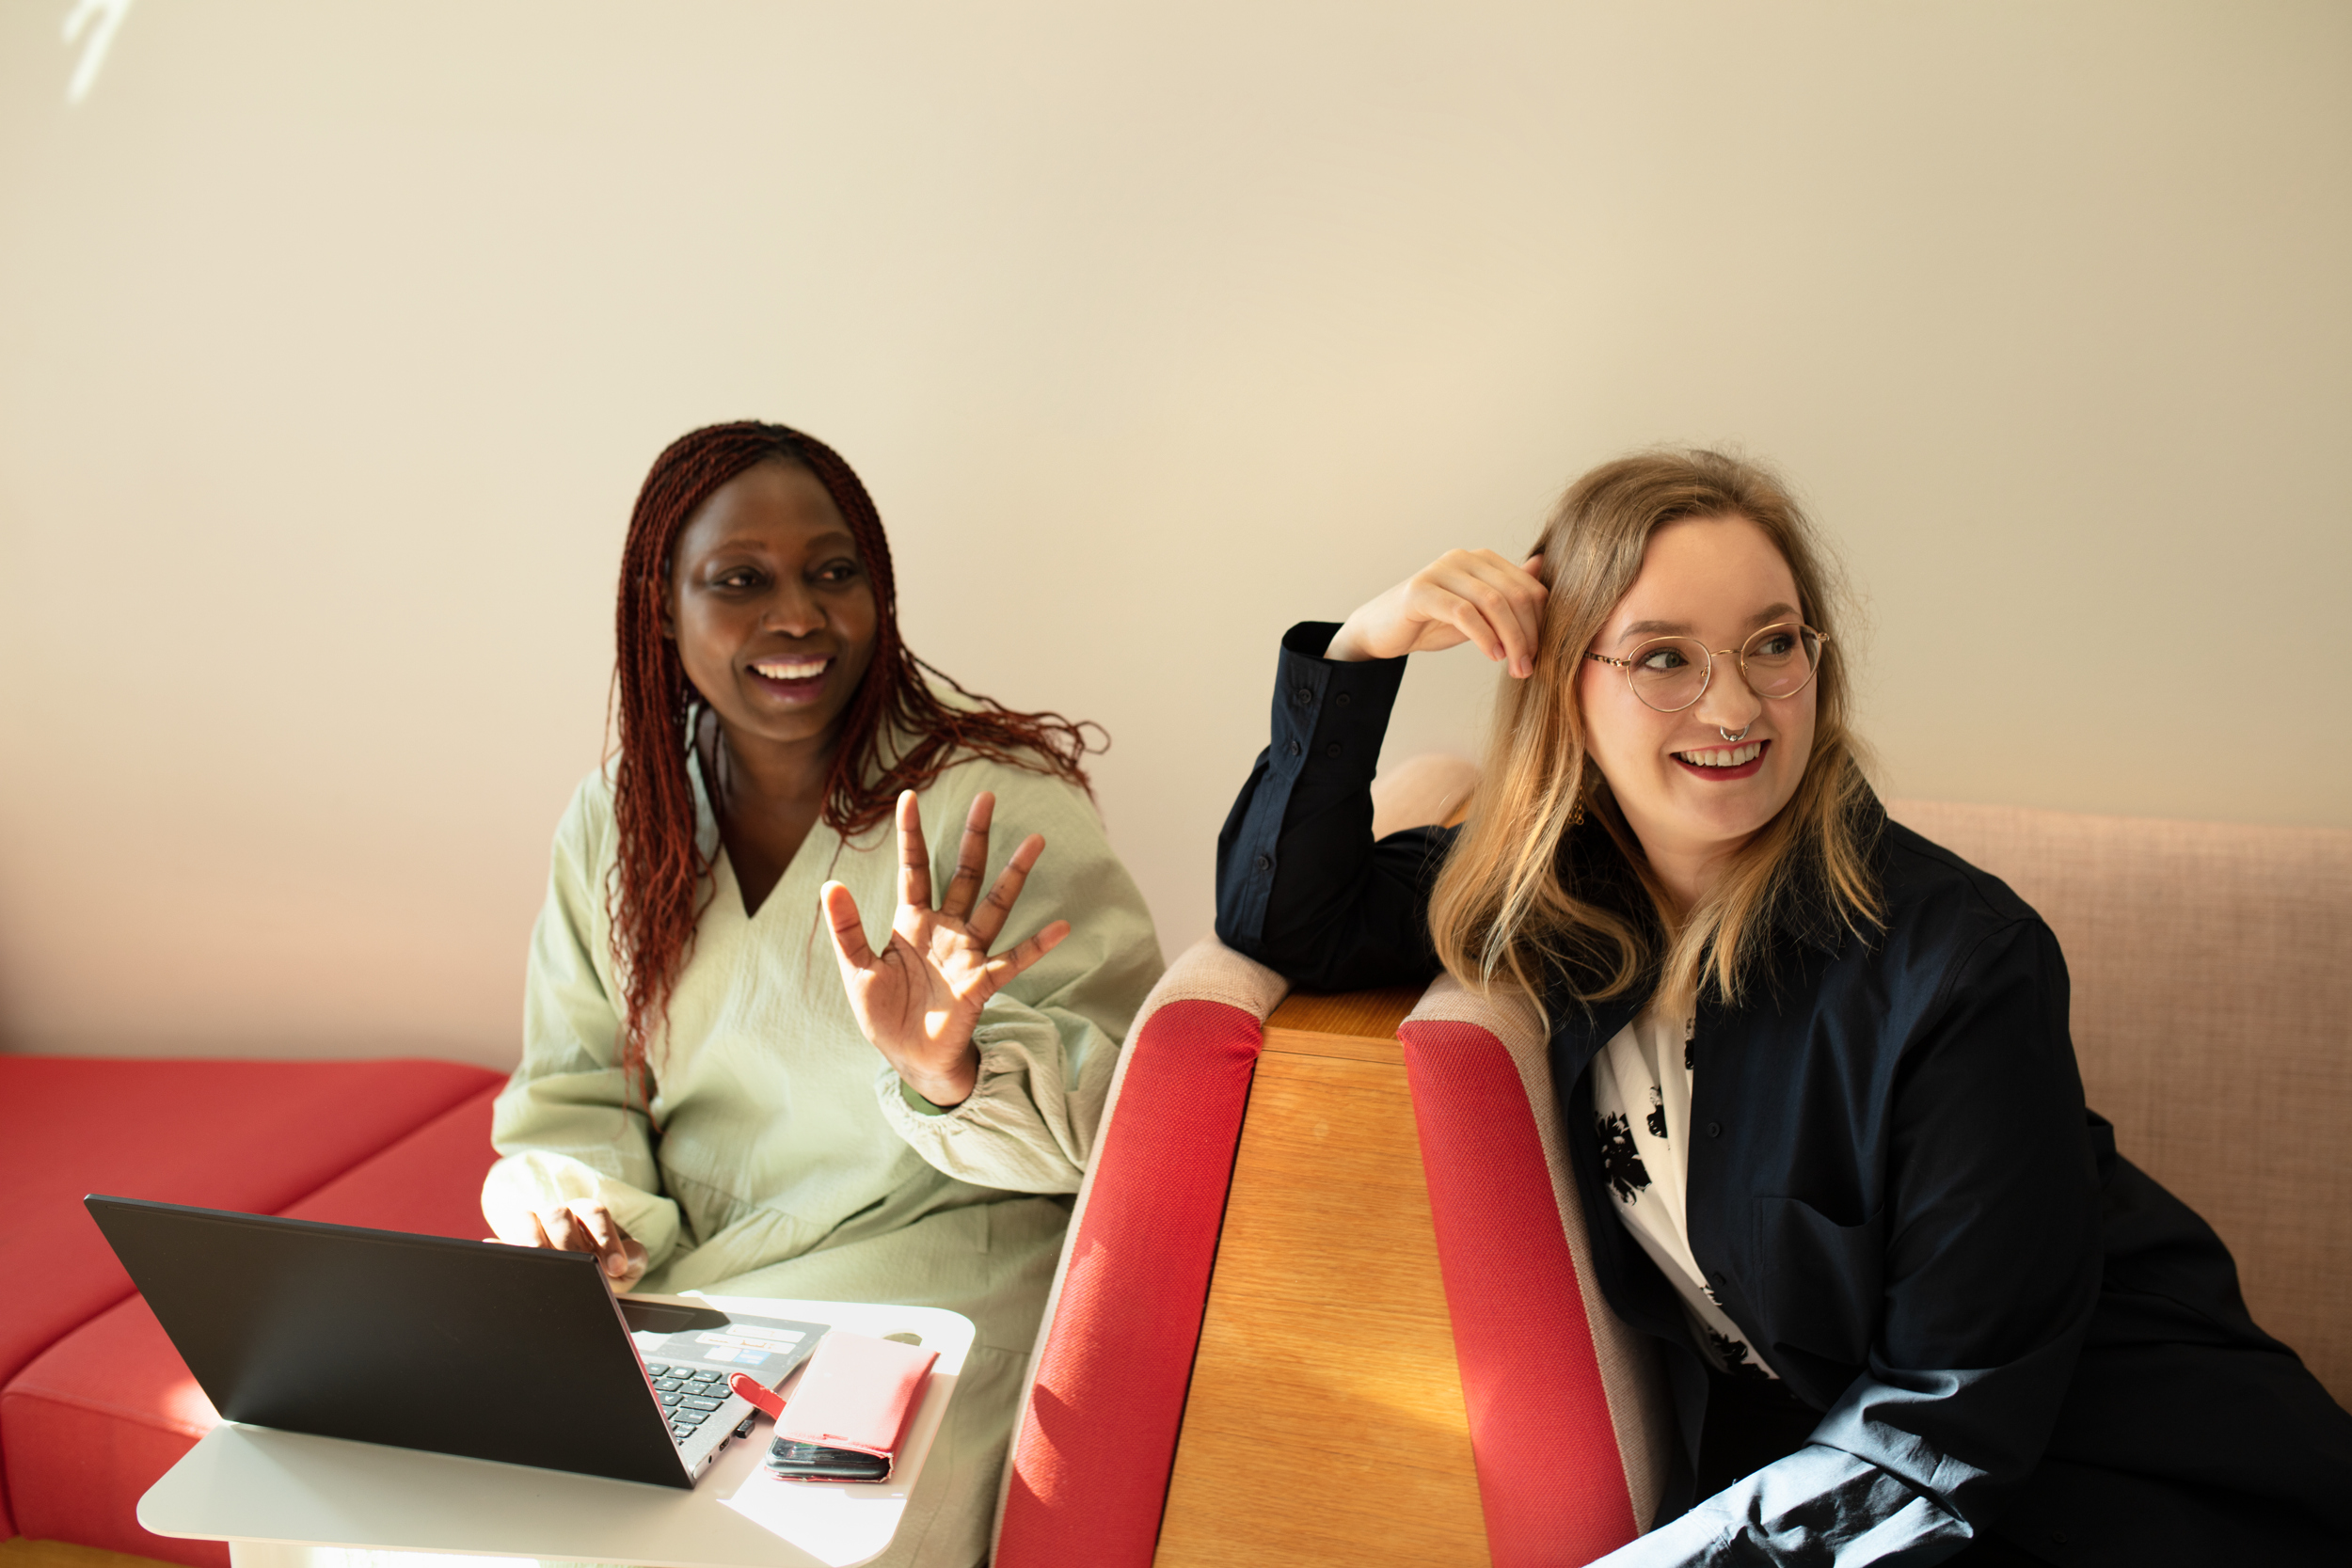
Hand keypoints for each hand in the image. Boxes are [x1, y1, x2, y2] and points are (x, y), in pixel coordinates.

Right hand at [492, 1199, 647, 1289]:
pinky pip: (504, 1242)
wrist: (587, 1276)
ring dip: (532, 1239)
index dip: (605, 1238)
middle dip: (570, 1243)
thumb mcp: (626, 1264)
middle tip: (582, 1268)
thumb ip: (632, 1259)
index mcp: (588, 1214)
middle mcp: (560, 1216)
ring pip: (528, 1220)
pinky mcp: (514, 1245)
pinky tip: (498, 1256)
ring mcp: (534, 1228)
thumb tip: (623, 1262)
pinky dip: (500, 1247)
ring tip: (540, 1261)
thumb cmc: (607, 1267)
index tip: (616, 1266)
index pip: (595, 1214)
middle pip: (559, 1215)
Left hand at [822, 789, 1069, 1107]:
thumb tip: (829, 884)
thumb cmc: (885, 1014)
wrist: (910, 1059)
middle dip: (975, 836)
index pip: (913, 869)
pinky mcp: (980, 983)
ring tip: (1035, 840)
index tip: (909, 796)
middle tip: (987, 796)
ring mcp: (967, 954)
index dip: (911, 834)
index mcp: (912, 923)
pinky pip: (1013, 961)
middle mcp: (945, 930)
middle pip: (963, 873)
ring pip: (995, 905)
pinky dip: (1037, 945)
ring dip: (1014, 874)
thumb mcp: (857, 970)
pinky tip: (1061, 927)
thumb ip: (847, 929)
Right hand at [1324, 549, 1548, 676]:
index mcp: (1482, 560)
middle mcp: (1463, 558)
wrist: (1381, 631)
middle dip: (1528, 634)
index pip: (1528, 587)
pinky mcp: (1420, 591)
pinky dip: (1484, 637)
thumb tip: (1541, 566)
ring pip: (1493, 603)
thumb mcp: (1477, 611)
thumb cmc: (1431, 621)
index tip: (1540, 654)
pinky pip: (1464, 613)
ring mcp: (1440, 571)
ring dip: (1511, 640)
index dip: (1541, 622)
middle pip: (1515, 594)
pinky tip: (1492, 656)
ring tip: (1515, 667)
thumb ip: (1507, 592)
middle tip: (1529, 667)